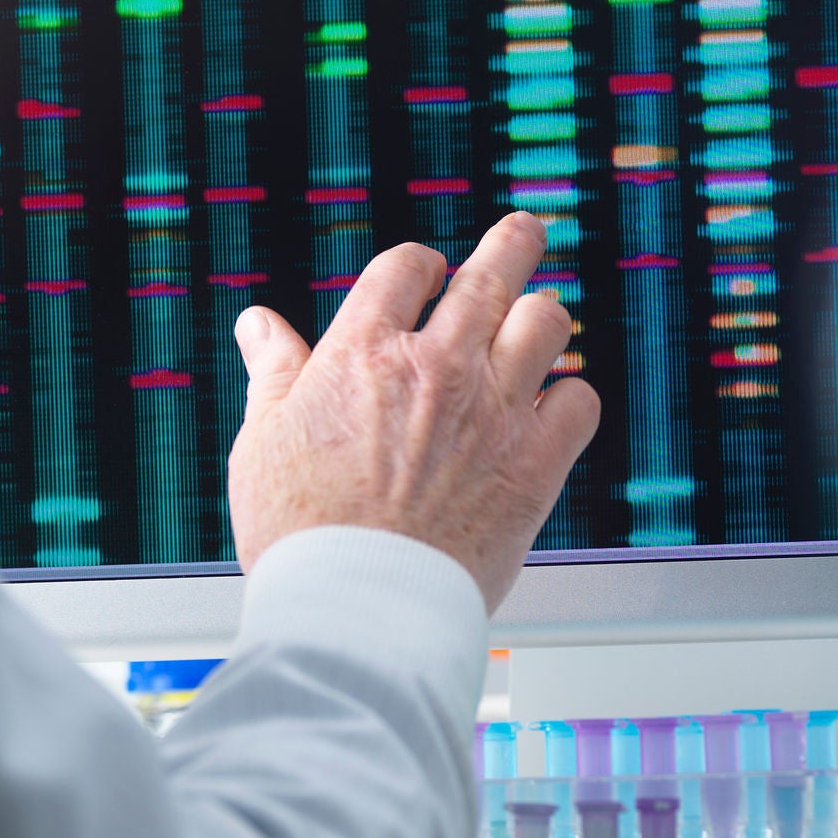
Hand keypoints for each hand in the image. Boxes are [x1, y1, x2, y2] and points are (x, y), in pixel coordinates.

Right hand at [226, 212, 599, 612]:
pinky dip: (571, 397)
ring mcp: (492, 412)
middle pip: (491, 273)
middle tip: (526, 230)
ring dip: (543, 313)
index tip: (427, 271)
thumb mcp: (263, 440)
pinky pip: (579, 402)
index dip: (419, 263)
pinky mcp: (533, 464)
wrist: (357, 607)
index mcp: (364, 352)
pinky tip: (558, 402)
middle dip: (514, 242)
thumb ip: (273, 372)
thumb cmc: (301, 532)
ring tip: (543, 313)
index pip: (405, 268)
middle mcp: (436, 367)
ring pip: (545, 322)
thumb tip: (258, 326)